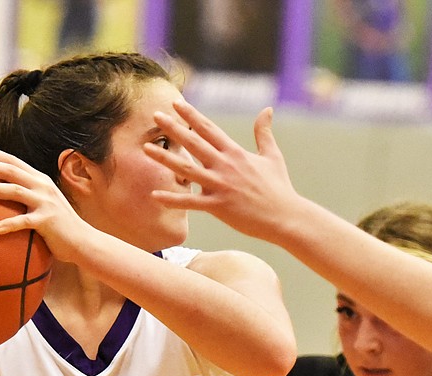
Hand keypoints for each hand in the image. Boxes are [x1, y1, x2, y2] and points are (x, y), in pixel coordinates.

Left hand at [0, 147, 90, 263]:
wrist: (83, 241)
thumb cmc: (59, 225)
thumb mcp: (44, 203)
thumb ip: (27, 194)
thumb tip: (1, 193)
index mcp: (40, 180)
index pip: (14, 161)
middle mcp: (43, 187)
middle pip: (11, 170)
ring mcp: (46, 203)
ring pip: (14, 190)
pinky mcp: (47, 220)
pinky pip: (24, 221)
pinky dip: (8, 224)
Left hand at [146, 102, 306, 242]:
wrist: (286, 216)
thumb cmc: (279, 188)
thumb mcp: (272, 156)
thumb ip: (264, 133)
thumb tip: (267, 109)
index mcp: (236, 153)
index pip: (209, 129)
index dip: (191, 115)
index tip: (175, 103)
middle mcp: (225, 166)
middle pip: (194, 143)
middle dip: (173, 128)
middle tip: (155, 115)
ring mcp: (221, 186)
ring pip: (187, 170)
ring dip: (165, 158)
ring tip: (145, 148)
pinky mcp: (219, 206)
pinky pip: (191, 202)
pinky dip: (173, 199)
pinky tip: (155, 195)